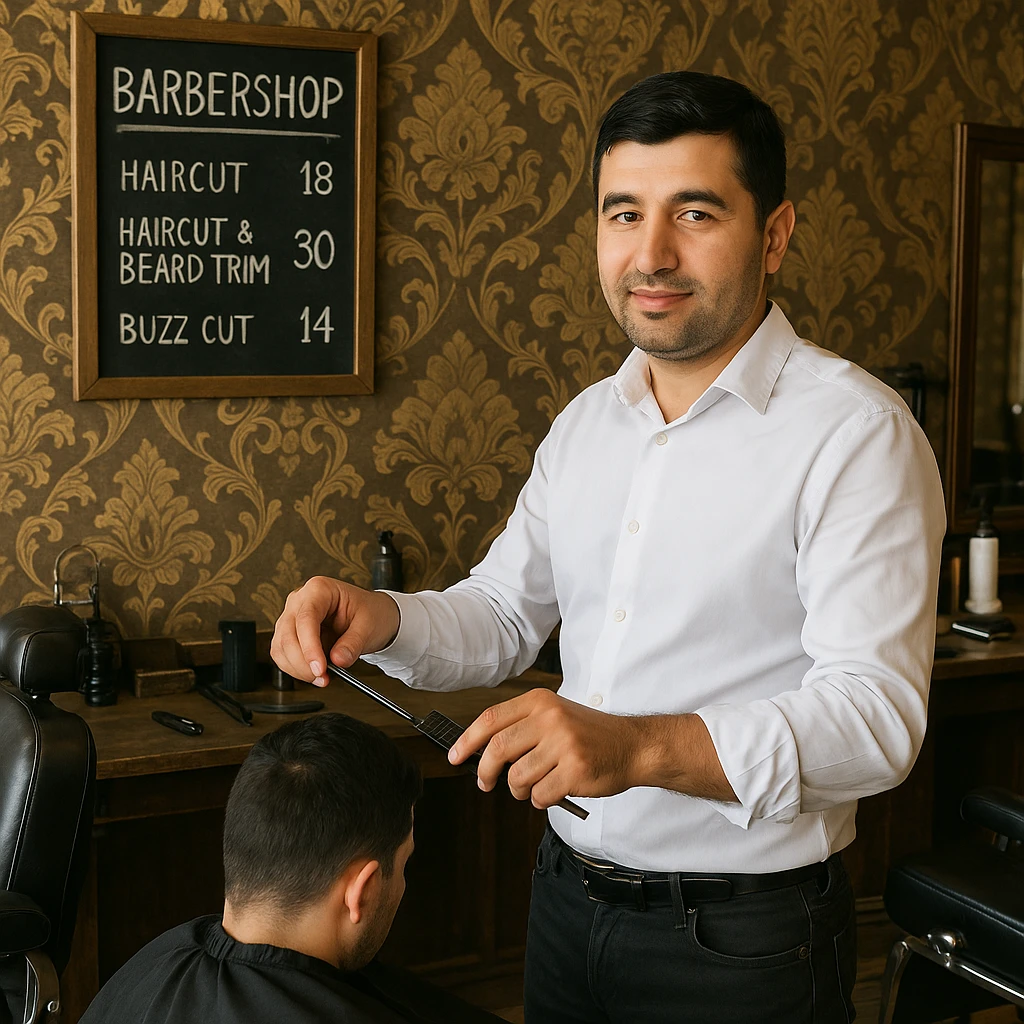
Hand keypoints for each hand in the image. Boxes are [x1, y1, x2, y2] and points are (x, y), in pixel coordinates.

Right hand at [271, 577, 400, 686]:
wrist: (371, 615)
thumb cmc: (369, 612)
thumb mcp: (369, 626)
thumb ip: (353, 643)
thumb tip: (338, 660)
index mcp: (319, 589)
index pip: (306, 619)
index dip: (309, 647)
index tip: (319, 668)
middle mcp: (300, 600)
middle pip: (288, 635)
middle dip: (303, 662)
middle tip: (322, 677)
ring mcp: (292, 616)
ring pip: (281, 647)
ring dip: (298, 668)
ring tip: (322, 677)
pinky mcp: (289, 633)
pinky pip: (283, 654)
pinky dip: (296, 669)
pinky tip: (315, 673)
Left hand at [449, 689, 644, 810]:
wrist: (632, 745)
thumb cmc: (589, 735)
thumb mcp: (555, 716)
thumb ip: (522, 728)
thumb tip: (481, 752)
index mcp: (540, 701)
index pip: (491, 719)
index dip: (467, 740)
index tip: (455, 756)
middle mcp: (550, 718)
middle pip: (498, 749)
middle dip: (485, 772)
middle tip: (485, 783)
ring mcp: (564, 743)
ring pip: (517, 777)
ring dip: (519, 790)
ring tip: (532, 786)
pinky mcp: (575, 770)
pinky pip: (540, 795)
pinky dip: (540, 800)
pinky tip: (554, 790)